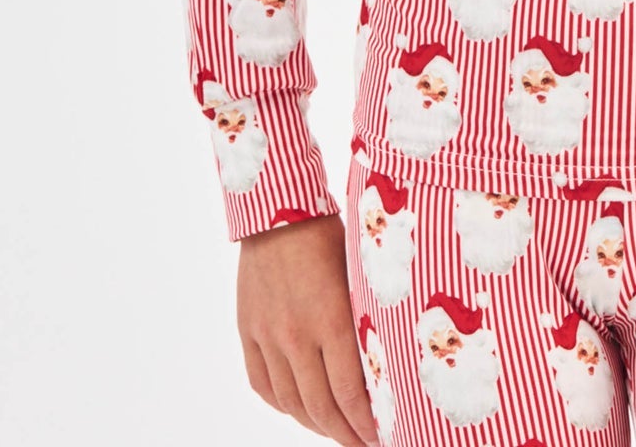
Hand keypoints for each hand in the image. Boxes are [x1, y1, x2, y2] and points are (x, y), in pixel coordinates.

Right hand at [237, 214, 377, 444]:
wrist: (279, 210)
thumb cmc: (331, 236)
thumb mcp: (359, 275)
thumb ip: (366, 321)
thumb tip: (388, 364)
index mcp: (330, 320)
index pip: (351, 394)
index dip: (368, 425)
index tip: (384, 436)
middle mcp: (296, 336)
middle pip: (321, 408)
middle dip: (347, 434)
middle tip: (366, 443)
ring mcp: (267, 336)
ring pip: (292, 403)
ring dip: (317, 424)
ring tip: (338, 431)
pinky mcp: (248, 331)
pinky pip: (263, 385)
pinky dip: (284, 405)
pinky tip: (302, 409)